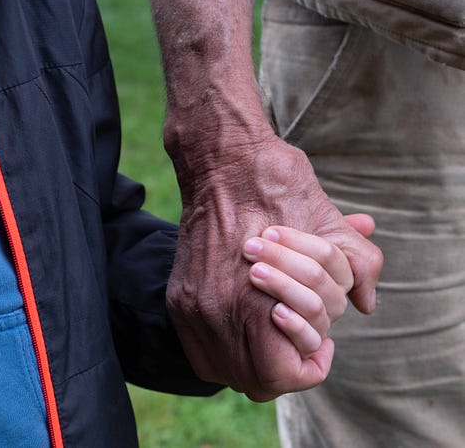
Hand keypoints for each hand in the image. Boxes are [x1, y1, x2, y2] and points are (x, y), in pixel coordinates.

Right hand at [166, 134, 382, 400]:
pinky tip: (246, 325)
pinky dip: (228, 348)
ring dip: (254, 360)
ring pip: (224, 370)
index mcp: (257, 298)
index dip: (310, 365)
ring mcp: (193, 306)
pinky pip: (200, 350)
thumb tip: (366, 304)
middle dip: (286, 367)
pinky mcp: (178, 297)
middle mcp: (216, 311)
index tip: (323, 344)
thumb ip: (359, 266)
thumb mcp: (329, 223)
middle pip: (254, 381)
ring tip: (274, 331)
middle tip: (302, 338)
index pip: (282, 374)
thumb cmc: (279, 188)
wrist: (225, 163)